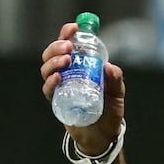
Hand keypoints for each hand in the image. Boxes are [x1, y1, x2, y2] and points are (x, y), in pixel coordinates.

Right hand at [39, 21, 126, 154]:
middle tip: (68, 47)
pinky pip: (48, 89)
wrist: (104, 136)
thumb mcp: (117, 93)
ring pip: (46, 69)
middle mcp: (67, 74)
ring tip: (65, 60)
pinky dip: (50, 81)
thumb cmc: (110, 110)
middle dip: (57, 46)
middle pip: (52, 54)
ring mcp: (60, 87)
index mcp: (80, 66)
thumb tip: (108, 66)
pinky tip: (58, 77)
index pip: (69, 45)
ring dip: (53, 61)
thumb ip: (116, 79)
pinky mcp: (57, 102)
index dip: (67, 34)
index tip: (74, 27)